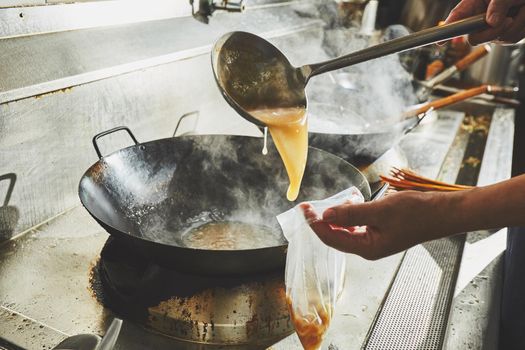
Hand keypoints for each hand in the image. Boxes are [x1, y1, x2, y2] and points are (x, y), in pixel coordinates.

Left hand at [301, 191, 458, 259]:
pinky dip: (350, 214)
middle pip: (335, 236)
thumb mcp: (379, 211)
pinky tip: (350, 203)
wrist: (443, 213)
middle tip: (308, 206)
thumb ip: (350, 214)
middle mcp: (368, 247)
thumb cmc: (416, 213)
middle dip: (320, 220)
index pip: (331, 238)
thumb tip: (325, 216)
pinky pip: (358, 225)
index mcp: (367, 248)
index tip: (303, 209)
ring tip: (329, 202)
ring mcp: (375, 240)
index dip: (314, 224)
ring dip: (335, 216)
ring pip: (346, 230)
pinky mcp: (381, 231)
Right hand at [445, 0, 524, 43]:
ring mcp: (492, 29)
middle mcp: (480, 19)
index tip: (440, 41)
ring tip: (520, 8)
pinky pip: (511, 39)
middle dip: (492, 33)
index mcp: (474, 4)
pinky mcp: (505, 35)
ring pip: (497, 39)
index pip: (457, 18)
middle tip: (507, 21)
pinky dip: (521, 28)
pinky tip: (521, 15)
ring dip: (514, 25)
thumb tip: (492, 23)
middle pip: (475, 38)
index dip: (446, 30)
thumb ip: (498, 5)